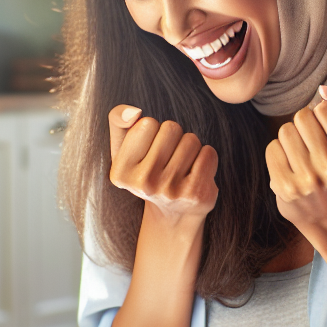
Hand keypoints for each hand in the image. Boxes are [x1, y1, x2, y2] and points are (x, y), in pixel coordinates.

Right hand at [108, 104, 218, 225]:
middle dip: (173, 136)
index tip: (148, 151)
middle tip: (167, 158)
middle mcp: (144, 185)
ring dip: (189, 147)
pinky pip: (209, 153)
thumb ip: (117, 121)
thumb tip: (134, 112)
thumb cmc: (146, 171)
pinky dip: (205, 157)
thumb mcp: (123, 148)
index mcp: (121, 173)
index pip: (146, 123)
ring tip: (180, 166)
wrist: (173, 214)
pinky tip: (195, 173)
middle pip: (171, 128)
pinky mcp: (197, 194)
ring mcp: (172, 191)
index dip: (151, 130)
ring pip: (191, 139)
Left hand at [266, 86, 326, 237]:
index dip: (323, 114)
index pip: (324, 107)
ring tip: (303, 158)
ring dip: (291, 140)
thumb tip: (324, 89)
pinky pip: (272, 149)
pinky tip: (291, 168)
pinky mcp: (285, 188)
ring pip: (285, 131)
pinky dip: (279, 154)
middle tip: (314, 146)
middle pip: (302, 117)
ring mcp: (307, 179)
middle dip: (305, 126)